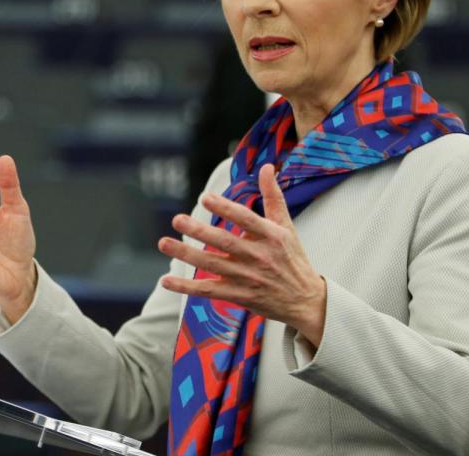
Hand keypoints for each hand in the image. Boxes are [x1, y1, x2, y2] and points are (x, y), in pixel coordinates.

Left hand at [157, 164, 326, 345]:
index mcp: (271, 236)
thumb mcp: (287, 226)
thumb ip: (273, 196)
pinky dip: (187, 287)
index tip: (205, 197)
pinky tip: (166, 280)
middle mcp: (259, 257)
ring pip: (212, 265)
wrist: (305, 301)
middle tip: (177, 219)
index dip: (226, 208)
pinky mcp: (239, 295)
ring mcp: (247, 278)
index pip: (246, 220)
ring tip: (163, 242)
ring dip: (186, 254)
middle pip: (225, 242)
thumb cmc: (292, 258)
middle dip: (200, 231)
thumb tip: (266, 167)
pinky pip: (209, 291)